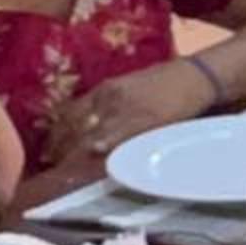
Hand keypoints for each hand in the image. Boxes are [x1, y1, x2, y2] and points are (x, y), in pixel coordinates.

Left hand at [59, 59, 215, 159]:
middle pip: (75, 125)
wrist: (196, 75)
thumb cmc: (166, 83)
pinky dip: (106, 142)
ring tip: (65, 169)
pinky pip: (119, 133)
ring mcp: (125, 107)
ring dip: (76, 151)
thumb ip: (109, 105)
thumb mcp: (130, 88)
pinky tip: (96, 151)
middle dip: (61, 146)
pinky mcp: (144, 117)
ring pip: (92, 132)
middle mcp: (108, 97)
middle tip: (52, 164)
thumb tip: (92, 127)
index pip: (70, 113)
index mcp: (104, 89)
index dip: (57, 133)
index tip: (49, 150)